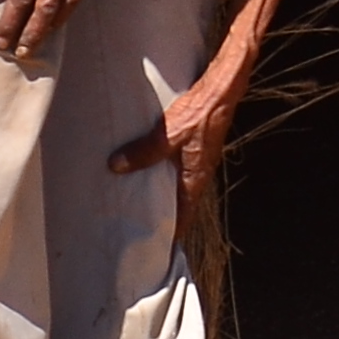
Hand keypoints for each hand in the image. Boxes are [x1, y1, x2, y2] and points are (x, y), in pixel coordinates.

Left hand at [112, 52, 250, 227]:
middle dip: (162, 216)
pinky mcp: (196, 146)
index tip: (156, 248)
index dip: (171, 234)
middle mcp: (198, 174)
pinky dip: (164, 174)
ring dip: (162, 193)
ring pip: (178, 185)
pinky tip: (149, 167)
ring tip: (139, 199)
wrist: (223, 89)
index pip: (183, 217)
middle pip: (179, 203)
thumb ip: (143, 152)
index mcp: (194, 179)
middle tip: (139, 226)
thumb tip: (115, 167)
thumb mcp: (167, 135)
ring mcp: (198, 160)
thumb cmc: (201, 113)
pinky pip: (178, 168)